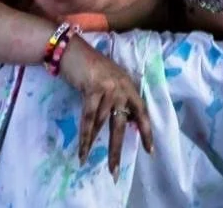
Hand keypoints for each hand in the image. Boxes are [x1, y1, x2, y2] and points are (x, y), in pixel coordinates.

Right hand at [57, 39, 153, 173]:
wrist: (72, 50)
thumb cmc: (91, 66)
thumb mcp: (111, 81)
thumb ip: (119, 99)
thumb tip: (125, 123)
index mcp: (129, 86)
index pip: (142, 112)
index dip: (146, 132)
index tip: (150, 152)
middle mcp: (122, 88)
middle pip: (121, 124)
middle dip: (117, 148)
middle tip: (115, 170)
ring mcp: (108, 88)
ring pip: (102, 123)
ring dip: (93, 143)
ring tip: (87, 160)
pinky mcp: (93, 89)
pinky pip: (88, 118)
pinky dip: (84, 136)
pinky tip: (82, 150)